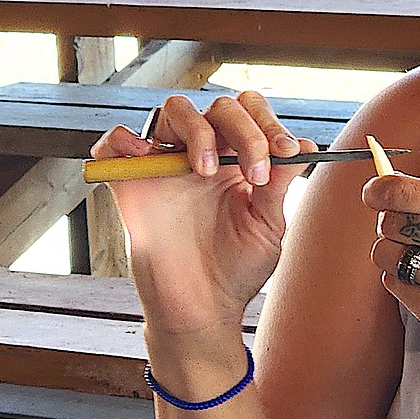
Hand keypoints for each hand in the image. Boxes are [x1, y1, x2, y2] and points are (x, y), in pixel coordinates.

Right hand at [90, 91, 316, 334]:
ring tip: (204, 171)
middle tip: (254, 171)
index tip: (285, 151)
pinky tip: (144, 154)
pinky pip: (114, 144)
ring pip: (173, 111)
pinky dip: (123, 139)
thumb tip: (305, 144)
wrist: (201, 311)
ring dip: (197, 130)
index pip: (251, 115)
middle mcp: (203, 155)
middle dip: (244, 130)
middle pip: (219, 107)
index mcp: (238, 160)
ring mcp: (166, 166)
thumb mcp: (267, 227)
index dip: (269, 124)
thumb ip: (279, 184)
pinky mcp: (130, 184)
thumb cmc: (235, 270)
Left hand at [363, 172, 419, 371]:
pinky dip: (404, 285)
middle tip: (412, 238)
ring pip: (386, 255)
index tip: (373, 195)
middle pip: (390, 222)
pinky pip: (395, 287)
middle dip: (393, 228)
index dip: (378, 191)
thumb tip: (390, 191)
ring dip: (395, 258)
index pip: (404, 191)